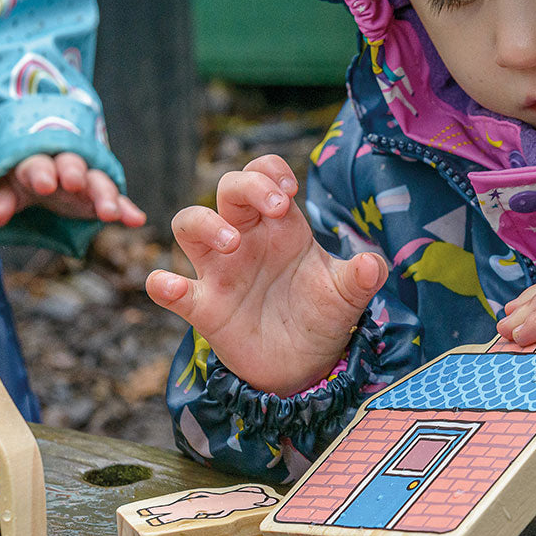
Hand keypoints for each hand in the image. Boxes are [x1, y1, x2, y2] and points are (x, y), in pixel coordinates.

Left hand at [0, 152, 145, 227]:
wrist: (43, 168)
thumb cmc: (20, 179)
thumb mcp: (6, 188)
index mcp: (36, 161)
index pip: (37, 164)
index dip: (41, 172)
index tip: (45, 185)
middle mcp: (64, 166)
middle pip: (71, 165)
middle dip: (74, 173)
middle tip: (75, 183)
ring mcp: (86, 180)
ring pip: (97, 182)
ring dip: (104, 195)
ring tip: (109, 213)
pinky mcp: (100, 196)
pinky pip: (116, 201)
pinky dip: (126, 209)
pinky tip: (135, 219)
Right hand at [145, 154, 387, 396]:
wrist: (306, 364)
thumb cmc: (322, 315)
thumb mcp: (347, 296)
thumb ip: (361, 278)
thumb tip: (372, 264)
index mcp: (281, 227)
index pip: (263, 175)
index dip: (270, 171)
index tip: (290, 191)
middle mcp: (246, 239)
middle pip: (228, 188)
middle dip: (248, 185)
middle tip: (276, 208)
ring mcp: (221, 272)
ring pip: (189, 224)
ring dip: (205, 224)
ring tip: (233, 243)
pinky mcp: (205, 308)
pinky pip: (173, 292)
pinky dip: (163, 285)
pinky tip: (169, 285)